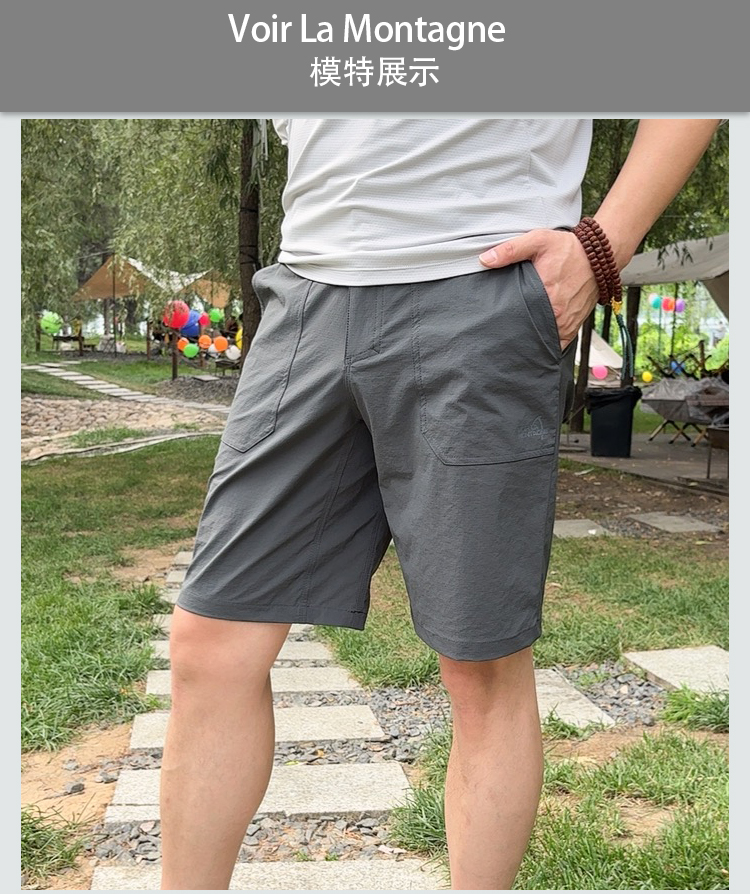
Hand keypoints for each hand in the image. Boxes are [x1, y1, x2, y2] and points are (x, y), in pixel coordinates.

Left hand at [479, 229, 598, 350]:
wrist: (599, 255)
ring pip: (542, 339)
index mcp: (543, 293)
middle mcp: (556, 312)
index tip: (495, 321)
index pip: (515, 315)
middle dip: (515, 331)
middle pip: (527, 330)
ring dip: (530, 339)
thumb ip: (510, 250)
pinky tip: (535, 340)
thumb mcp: (538, 240)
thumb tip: (485, 260)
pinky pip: (557, 343)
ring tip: (517, 336)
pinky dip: (547, 343)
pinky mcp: (573, 326)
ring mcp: (565, 322)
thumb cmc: (568, 248)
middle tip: (502, 330)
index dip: (504, 320)